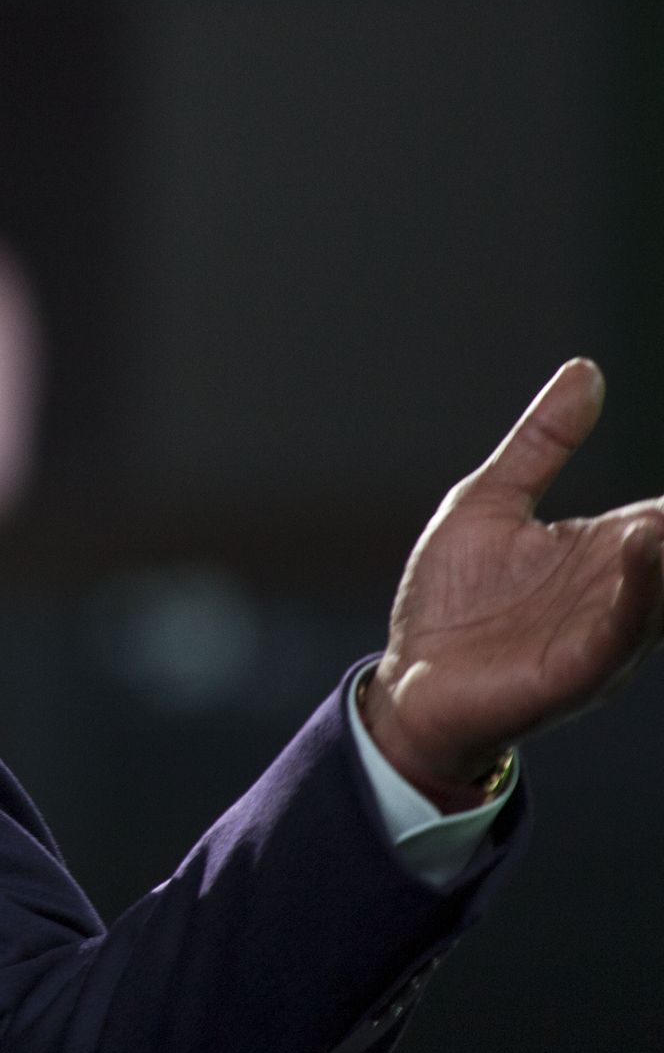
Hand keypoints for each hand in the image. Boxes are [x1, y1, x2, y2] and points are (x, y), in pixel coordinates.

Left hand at [364, 361, 663, 810]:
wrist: (411, 682)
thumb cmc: (452, 599)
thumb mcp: (491, 501)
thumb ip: (542, 442)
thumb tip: (586, 370)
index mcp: (609, 549)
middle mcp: (622, 589)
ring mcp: (606, 629)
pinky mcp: (578, 666)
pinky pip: (622, 627)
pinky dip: (639, 590)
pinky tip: (644, 547)